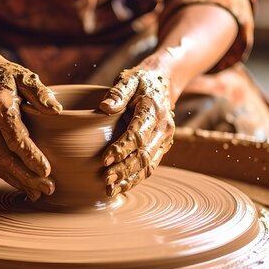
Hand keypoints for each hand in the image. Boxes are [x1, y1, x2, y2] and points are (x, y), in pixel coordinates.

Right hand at [0, 52, 62, 200]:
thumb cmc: (6, 75)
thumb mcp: (24, 75)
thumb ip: (40, 92)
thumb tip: (57, 111)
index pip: (15, 137)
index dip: (30, 156)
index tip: (47, 171)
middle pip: (5, 158)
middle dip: (27, 177)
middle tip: (49, 188)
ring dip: (18, 182)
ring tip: (38, 194)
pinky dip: (10, 177)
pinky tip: (25, 186)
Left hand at [99, 68, 175, 195]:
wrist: (163, 82)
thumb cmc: (140, 80)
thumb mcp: (129, 79)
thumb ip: (118, 92)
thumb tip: (104, 107)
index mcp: (153, 110)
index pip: (138, 134)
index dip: (121, 148)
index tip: (103, 159)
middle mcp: (163, 127)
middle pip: (144, 154)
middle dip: (124, 169)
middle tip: (105, 179)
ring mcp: (165, 139)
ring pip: (149, 165)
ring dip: (130, 179)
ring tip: (110, 189)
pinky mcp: (161, 147)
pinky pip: (150, 166)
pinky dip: (136, 179)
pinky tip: (121, 187)